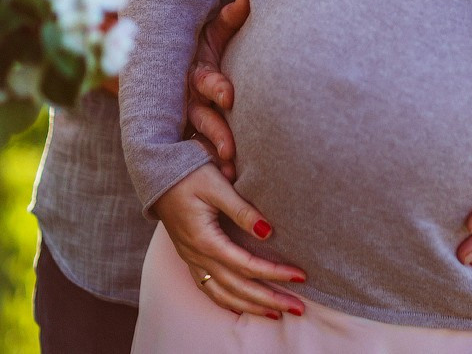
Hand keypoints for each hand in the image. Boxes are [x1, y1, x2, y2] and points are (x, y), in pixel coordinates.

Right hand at [154, 163, 306, 318]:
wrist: (156, 173)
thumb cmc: (188, 174)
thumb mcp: (217, 185)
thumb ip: (241, 209)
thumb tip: (268, 231)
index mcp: (205, 240)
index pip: (246, 266)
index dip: (274, 273)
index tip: (300, 276)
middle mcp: (197, 256)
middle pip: (237, 288)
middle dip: (269, 300)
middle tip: (298, 307)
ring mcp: (191, 259)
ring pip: (223, 294)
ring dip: (251, 306)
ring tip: (277, 313)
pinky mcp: (190, 257)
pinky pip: (209, 289)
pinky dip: (227, 302)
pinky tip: (241, 307)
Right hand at [185, 0, 249, 182]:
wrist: (185, 64)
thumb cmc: (209, 46)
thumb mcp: (217, 31)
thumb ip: (231, 17)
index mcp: (197, 71)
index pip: (205, 80)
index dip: (216, 87)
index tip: (230, 96)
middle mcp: (190, 97)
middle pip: (200, 115)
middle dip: (215, 130)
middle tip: (229, 148)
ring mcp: (190, 118)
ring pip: (198, 138)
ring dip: (213, 153)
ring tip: (228, 169)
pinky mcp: (193, 136)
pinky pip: (200, 153)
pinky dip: (211, 165)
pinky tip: (227, 177)